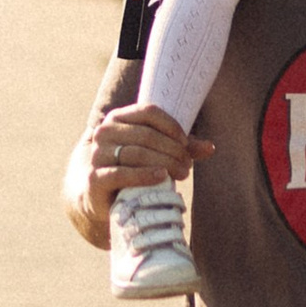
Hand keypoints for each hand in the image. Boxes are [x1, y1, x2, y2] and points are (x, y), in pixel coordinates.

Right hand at [74, 101, 210, 246]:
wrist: (99, 195)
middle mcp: (104, 132)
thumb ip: (181, 147)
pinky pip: (121, 173)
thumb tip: (210, 148)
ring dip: (165, 163)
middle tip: (187, 165)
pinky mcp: (95, 178)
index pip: (148, 111)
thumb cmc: (133, 168)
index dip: (171, 125)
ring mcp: (97, 155)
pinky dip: (144, 175)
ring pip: (137, 154)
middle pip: (146, 135)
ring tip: (181, 173)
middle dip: (173, 150)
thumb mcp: (156, 152)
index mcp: (118, 117)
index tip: (185, 142)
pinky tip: (161, 178)